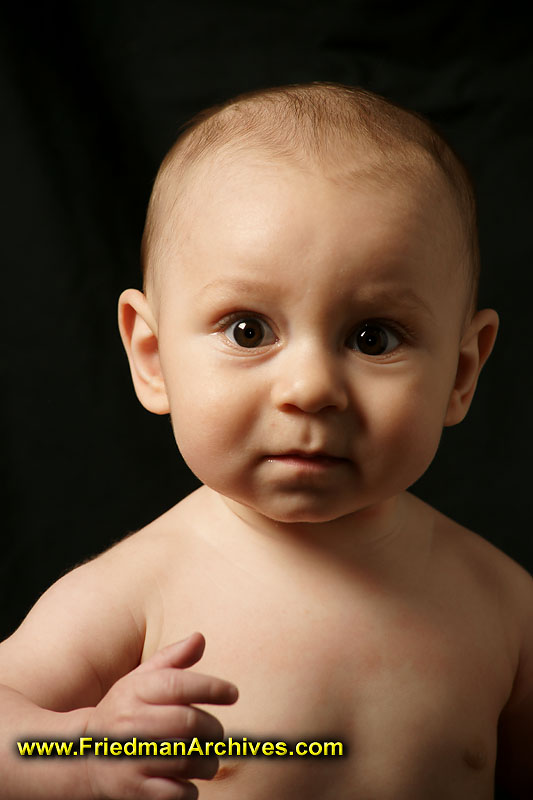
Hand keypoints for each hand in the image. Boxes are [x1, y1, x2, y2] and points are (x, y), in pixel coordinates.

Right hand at [85, 632, 237, 799]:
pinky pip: (175, 792)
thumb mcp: (140, 679)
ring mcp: (130, 758)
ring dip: (209, 761)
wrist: (80, 756)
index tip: (233, 694)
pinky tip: (189, 781)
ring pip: (187, 759)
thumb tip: (200, 637)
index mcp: (135, 691)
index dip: (212, 688)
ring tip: (210, 759)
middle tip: (218, 735)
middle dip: (214, 730)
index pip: (178, 684)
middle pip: (188, 723)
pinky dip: (190, 789)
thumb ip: (172, 658)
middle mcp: (130, 723)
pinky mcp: (132, 790)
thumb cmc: (123, 711)